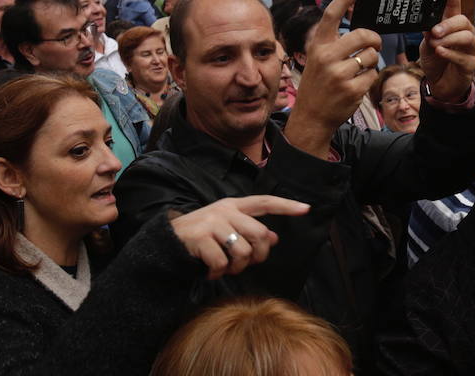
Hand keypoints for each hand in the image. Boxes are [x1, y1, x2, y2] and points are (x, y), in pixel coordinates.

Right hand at [171, 195, 309, 279]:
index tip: (306, 209)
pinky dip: (218, 273)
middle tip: (246, 264)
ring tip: (226, 269)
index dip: (286, 206)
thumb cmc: (203, 236)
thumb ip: (250, 231)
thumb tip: (274, 238)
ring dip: (237, 268)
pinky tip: (210, 272)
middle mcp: (225, 210)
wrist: (167, 241)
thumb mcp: (227, 228)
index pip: (265, 202)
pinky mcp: (200, 237)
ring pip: (242, 251)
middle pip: (259, 234)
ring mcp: (212, 222)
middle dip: (258, 256)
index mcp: (235, 205)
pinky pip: (222, 262)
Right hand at [285, 0, 381, 158]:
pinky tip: (357, 85)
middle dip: (374, 40)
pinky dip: (369, 78)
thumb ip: (334, 44)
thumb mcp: (317, 60)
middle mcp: (327, 57)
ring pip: (371, 56)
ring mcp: (339, 74)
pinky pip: (372, 74)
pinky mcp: (352, 89)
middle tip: (373, 45)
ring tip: (358, 71)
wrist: (311, 117)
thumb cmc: (318, 85)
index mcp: (318, 46)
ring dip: (371, 62)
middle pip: (363, 35)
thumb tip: (363, 32)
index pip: (331, 15)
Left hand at [418, 0, 474, 101]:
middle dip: (448, 24)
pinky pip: (464, 56)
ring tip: (436, 45)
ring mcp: (470, 49)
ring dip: (449, 39)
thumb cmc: (435, 62)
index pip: (455, 7)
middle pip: (463, 21)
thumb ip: (428, 35)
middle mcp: (465, 35)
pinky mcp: (472, 65)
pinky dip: (450, 53)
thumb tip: (428, 24)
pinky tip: (440, 52)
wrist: (439, 85)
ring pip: (467, 37)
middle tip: (434, 31)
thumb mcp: (426, 46)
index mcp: (452, 27)